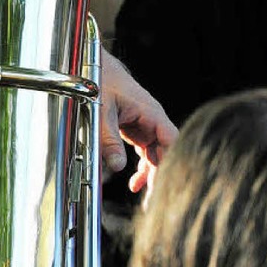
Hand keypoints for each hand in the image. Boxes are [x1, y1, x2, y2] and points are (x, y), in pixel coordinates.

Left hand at [100, 47, 176, 193]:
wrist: (92, 65)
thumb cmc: (100, 80)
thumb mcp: (101, 111)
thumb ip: (108, 138)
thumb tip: (116, 166)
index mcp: (150, 112)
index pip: (172, 140)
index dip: (173, 162)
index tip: (169, 183)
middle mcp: (152, 119)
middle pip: (166, 152)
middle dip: (161, 176)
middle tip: (153, 200)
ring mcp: (144, 124)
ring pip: (156, 154)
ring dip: (151, 174)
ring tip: (143, 196)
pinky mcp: (135, 128)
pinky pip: (145, 151)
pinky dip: (141, 166)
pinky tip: (135, 182)